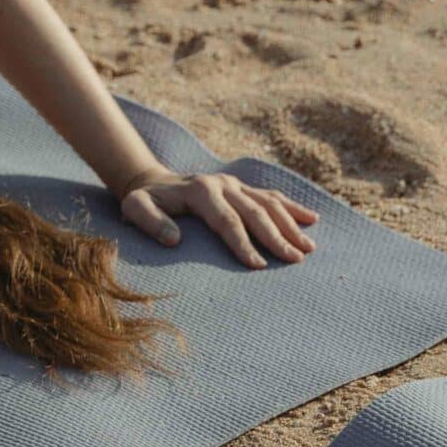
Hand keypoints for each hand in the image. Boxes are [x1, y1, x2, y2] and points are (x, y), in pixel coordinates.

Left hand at [119, 170, 318, 267]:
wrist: (151, 181)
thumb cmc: (143, 202)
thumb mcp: (135, 209)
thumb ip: (150, 222)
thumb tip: (174, 240)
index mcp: (201, 191)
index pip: (227, 221)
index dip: (243, 243)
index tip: (258, 265)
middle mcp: (223, 184)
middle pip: (256, 212)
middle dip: (277, 237)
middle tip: (295, 259)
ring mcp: (235, 184)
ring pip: (270, 203)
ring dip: (291, 225)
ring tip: (309, 248)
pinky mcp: (243, 187)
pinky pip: (272, 196)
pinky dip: (292, 207)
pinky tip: (312, 219)